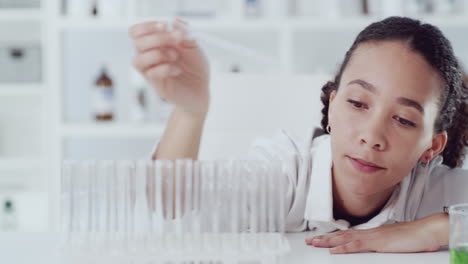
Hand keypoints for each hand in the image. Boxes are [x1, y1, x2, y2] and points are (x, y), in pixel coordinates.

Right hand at [129, 18, 209, 115]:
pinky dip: (165, 69)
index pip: (137, 32)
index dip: (147, 26)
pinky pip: (151, 74)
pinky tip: (177, 70)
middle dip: (157, 38)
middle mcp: (150, 57)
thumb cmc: (195, 68)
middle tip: (176, 39)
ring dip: (158, 54)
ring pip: (137, 60)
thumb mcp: (194, 46)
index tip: (165, 26)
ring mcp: (151, 72)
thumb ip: (184, 33)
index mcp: (155, 45)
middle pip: (137, 43)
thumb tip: (174, 21)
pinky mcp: (157, 85)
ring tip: (175, 56)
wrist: (202, 90)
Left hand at [305, 213, 447, 253]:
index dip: (332, 237)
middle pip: (341, 235)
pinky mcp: (378, 243)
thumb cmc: (414, 238)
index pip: (347, 234)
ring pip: (345, 239)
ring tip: (314, 243)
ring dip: (328, 241)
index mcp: (372, 233)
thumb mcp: (393, 242)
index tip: (320, 238)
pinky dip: (344, 248)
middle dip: (324, 238)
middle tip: (309, 240)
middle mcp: (369, 233)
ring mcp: (373, 237)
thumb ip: (382, 244)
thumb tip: (375, 246)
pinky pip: (357, 246)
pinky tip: (333, 251)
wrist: (427, 231)